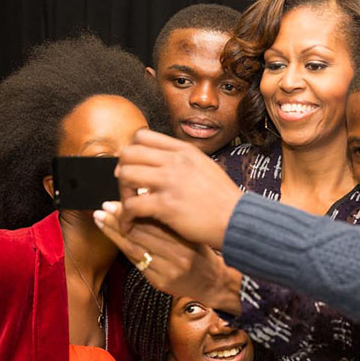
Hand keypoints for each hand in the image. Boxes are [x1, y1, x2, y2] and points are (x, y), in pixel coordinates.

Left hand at [93, 205, 241, 313]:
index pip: (155, 221)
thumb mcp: (193, 233)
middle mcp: (179, 255)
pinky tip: (113, 237)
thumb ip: (172, 221)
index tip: (118, 200)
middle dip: (119, 219)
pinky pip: (137, 263)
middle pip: (141, 233)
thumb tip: (144, 200)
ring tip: (100, 219)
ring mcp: (169, 270)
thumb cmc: (203, 253)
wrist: (214, 283)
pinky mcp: (161, 282)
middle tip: (104, 207)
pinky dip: (123, 248)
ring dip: (114, 232)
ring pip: (135, 248)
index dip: (134, 210)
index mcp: (188, 239)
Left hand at [114, 130, 242, 248]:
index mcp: (184, 150)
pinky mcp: (166, 205)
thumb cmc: (223, 199)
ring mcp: (170, 182)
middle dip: (122, 171)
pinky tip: (129, 224)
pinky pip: (132, 206)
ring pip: (126, 176)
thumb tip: (164, 159)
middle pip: (129, 153)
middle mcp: (175, 161)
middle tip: (128, 187)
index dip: (131, 151)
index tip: (134, 167)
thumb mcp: (205, 167)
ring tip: (130, 206)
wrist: (238, 220)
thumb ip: (183, 160)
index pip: (142, 136)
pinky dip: (125, 217)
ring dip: (122, 193)